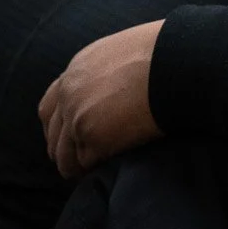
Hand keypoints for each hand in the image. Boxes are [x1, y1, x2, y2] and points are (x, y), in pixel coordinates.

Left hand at [38, 21, 164, 179]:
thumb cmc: (166, 56)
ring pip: (65, 158)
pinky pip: (88, 164)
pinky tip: (112, 168)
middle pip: (53, 137)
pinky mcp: (94, 138)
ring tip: (97, 175)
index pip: (49, 108)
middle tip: (82, 166)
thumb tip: (118, 88)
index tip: (69, 141)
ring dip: (78, 168)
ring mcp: (78, 117)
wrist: (178, 64)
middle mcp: (69, 94)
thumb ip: (108, 74)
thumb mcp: (124, 53)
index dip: (56, 129)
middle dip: (65, 153)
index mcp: (76, 72)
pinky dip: (98, 169)